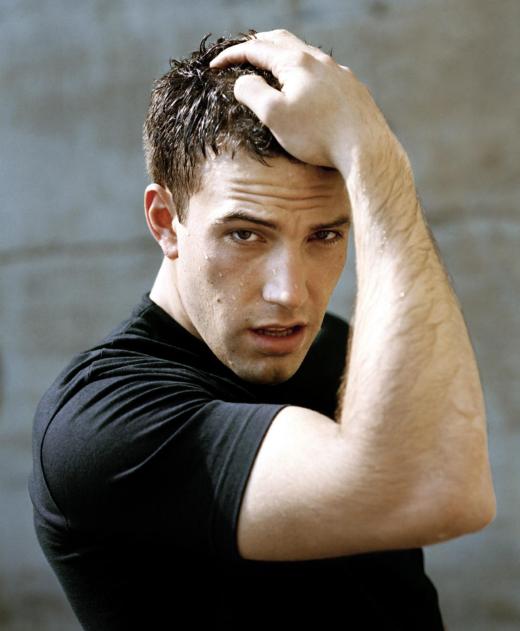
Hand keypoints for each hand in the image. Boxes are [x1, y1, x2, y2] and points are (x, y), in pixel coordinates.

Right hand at [210, 29, 392, 172]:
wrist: (365, 149)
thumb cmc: (317, 134)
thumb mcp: (273, 114)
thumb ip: (251, 92)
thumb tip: (242, 81)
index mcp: (296, 61)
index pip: (255, 48)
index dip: (231, 55)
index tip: (215, 67)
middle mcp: (319, 60)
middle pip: (282, 41)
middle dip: (257, 46)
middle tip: (242, 56)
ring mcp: (339, 74)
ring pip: (305, 56)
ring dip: (283, 58)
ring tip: (272, 71)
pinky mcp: (352, 91)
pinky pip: (322, 74)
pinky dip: (303, 74)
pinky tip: (305, 91)